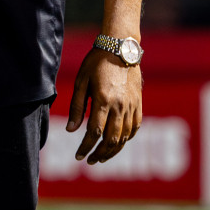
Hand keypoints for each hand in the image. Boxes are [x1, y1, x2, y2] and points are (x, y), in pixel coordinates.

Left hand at [66, 48, 142, 164]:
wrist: (121, 49)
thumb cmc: (96, 62)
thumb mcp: (81, 81)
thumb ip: (77, 107)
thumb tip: (71, 130)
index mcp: (103, 100)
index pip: (94, 132)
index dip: (86, 147)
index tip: (78, 156)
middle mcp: (120, 106)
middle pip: (111, 140)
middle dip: (99, 154)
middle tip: (89, 161)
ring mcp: (132, 106)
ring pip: (124, 138)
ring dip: (112, 151)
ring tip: (101, 157)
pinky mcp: (138, 105)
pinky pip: (134, 129)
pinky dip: (125, 140)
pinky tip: (117, 144)